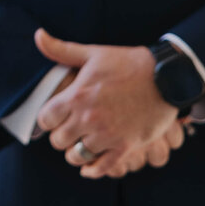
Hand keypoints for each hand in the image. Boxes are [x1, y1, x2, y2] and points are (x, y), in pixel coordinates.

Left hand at [33, 29, 178, 179]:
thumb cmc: (127, 64)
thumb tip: (38, 35)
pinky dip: (92, 170)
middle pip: (59, 141)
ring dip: (76, 152)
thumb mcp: (93, 54)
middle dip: (61, 136)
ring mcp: (107, 135)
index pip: (45, 120)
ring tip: (81, 144)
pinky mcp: (125, 147)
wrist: (166, 78)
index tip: (55, 117)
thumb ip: (61, 49)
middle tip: (70, 131)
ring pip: (76, 156)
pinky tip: (90, 166)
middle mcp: (89, 118)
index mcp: (77, 96)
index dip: (48, 119)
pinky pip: (101, 168)